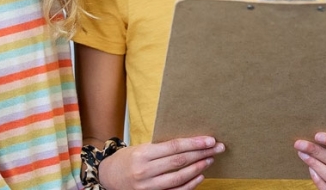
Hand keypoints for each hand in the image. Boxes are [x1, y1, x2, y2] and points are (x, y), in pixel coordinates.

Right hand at [98, 136, 224, 189]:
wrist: (108, 177)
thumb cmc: (127, 159)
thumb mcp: (142, 148)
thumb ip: (162, 147)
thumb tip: (190, 142)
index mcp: (143, 154)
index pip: (174, 147)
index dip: (194, 143)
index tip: (210, 140)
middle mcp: (145, 171)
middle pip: (179, 162)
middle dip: (201, 153)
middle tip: (217, 147)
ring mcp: (148, 187)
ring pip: (179, 178)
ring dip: (198, 168)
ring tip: (210, 159)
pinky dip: (190, 185)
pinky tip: (200, 176)